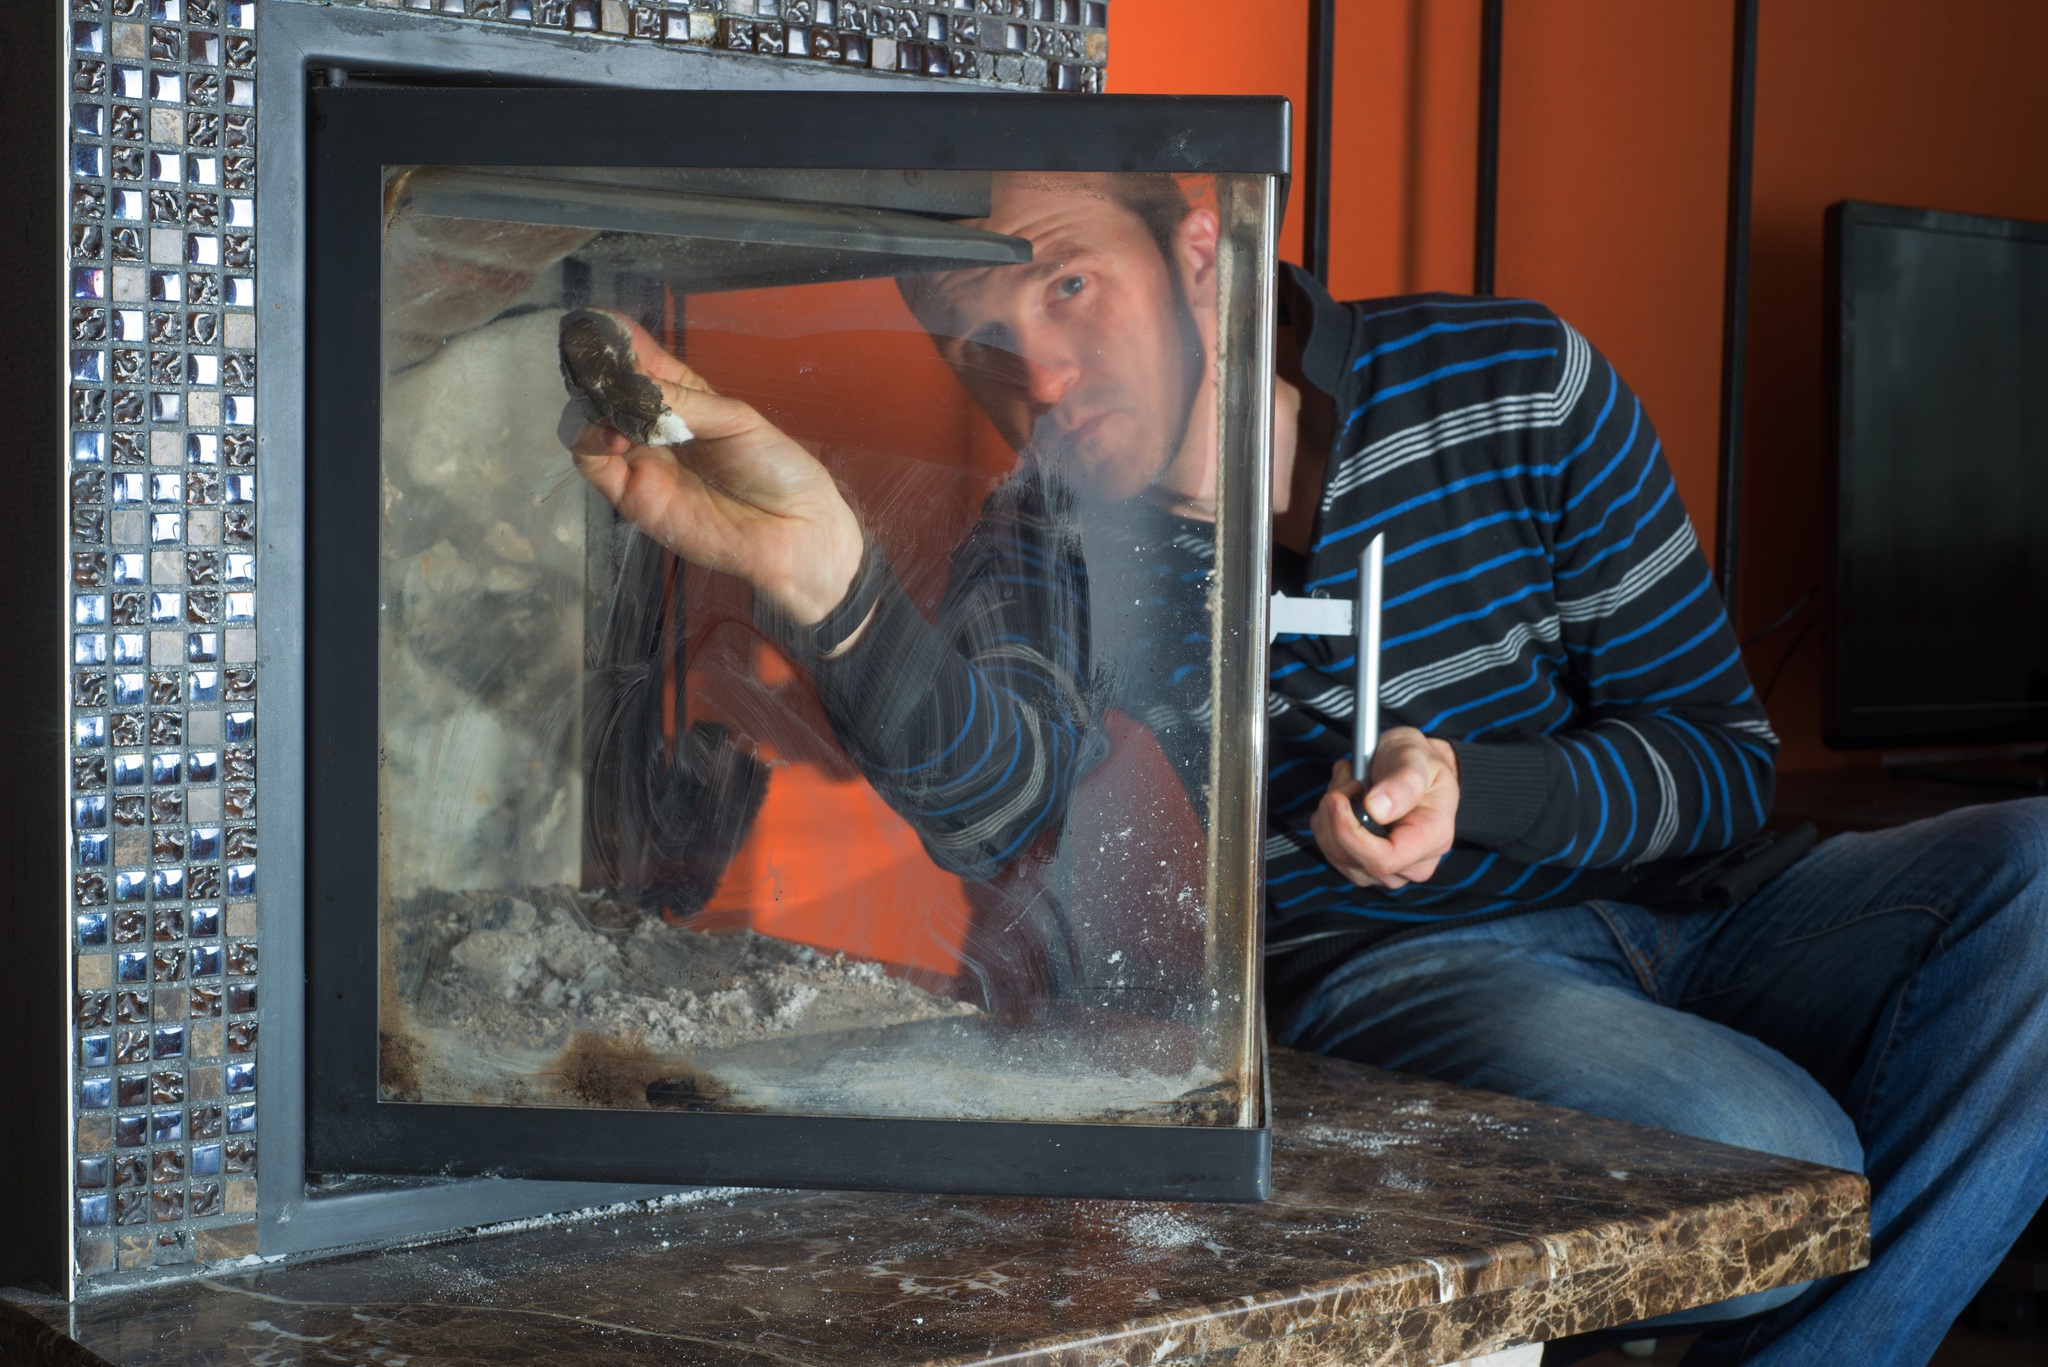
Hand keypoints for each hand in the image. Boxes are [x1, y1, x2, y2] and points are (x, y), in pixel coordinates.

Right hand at [563, 313, 864, 625]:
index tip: (596, 322)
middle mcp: (655, 425)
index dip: (615, 339)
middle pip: (605, 389)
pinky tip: (612, 435)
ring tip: (611, 406)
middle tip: (601, 366)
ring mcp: (641, 459)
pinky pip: (592, 463)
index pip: (639, 360)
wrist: (793, 532)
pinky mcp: (633, 495)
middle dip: (596, 372)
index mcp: (684, 397)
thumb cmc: (777, 469)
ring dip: (589, 406)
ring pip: (587, 422)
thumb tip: (630, 382)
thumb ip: (682, 402)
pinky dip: (588, 441)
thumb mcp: (736, 420)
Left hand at [1310, 728, 1459, 889]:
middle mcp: (1414, 863)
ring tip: (1348, 782)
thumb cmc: (1417, 761)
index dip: (1351, 833)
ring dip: (1330, 816)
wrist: (1413, 768)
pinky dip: (1327, 822)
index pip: (1385, 859)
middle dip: (1337, 817)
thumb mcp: (1415, 757)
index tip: (1336, 799)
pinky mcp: (1366, 867)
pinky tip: (1343, 799)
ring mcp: (1389, 872)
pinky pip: (1331, 851)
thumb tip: (1376, 809)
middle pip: (1355, 859)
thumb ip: (1402, 783)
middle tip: (1347, 779)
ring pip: (1337, 855)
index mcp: (1433, 838)